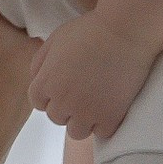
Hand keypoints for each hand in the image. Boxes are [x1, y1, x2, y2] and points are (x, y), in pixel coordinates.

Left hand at [27, 9, 155, 140]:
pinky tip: (111, 105)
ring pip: (77, 131)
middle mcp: (63, 102)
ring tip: (96, 102)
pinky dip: (105, 123)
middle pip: (56, 117)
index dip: (51, 93)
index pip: (38, 102)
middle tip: (83, 90)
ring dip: (84, 119)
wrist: (125, 31)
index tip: (65, 84)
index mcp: (46, 82)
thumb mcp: (55, 39)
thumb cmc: (90, 30)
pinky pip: (102, 133)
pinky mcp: (111, 117)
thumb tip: (37, 81)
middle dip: (66, 106)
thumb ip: (40, 62)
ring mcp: (87, 112)